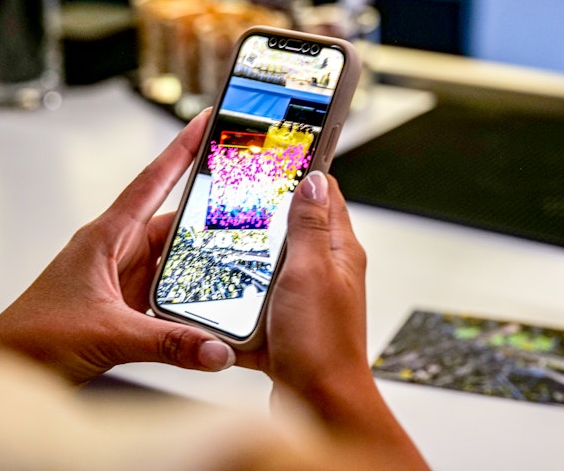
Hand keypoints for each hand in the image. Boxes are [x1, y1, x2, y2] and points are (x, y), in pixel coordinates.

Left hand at [0, 110, 235, 384]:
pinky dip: (195, 295)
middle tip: (251, 200)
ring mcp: (127, 277)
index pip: (152, 182)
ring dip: (206, 263)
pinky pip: (174, 290)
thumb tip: (218, 349)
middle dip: (213, 213)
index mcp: (108, 236)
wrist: (10, 368)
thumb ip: (168, 343)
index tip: (207, 121)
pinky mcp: (130, 304)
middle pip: (177, 223)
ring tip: (244, 261)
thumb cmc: (33, 337)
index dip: (181, 149)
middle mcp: (120, 251)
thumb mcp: (108, 334)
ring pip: (179, 259)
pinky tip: (217, 303)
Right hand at [235, 171, 428, 468]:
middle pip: (295, 228)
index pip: (326, 196)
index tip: (276, 158)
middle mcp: (327, 271)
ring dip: (250, 260)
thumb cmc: (323, 344)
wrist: (319, 404)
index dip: (302, 173)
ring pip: (272, 265)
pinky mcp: (289, 324)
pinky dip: (244, 301)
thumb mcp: (310, 271)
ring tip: (224, 250)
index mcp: (339, 251)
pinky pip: (261, 302)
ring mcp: (307, 298)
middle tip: (238, 205)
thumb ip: (310, 225)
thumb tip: (314, 179)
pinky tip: (226, 299)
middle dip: (266, 217)